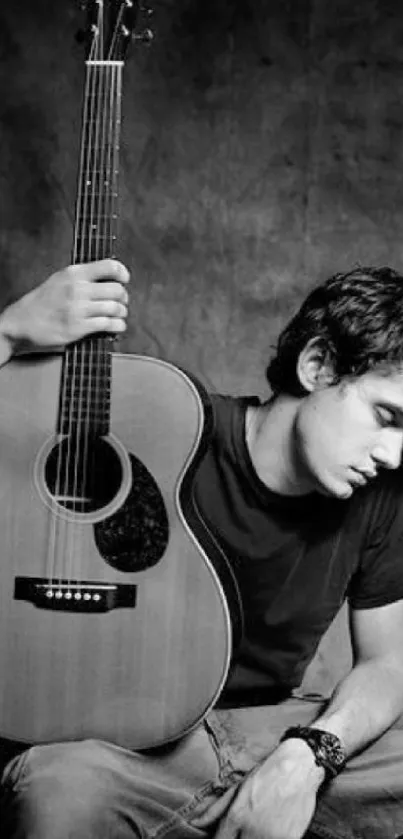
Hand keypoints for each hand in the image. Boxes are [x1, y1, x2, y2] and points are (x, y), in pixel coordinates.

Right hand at [0, 259, 129, 355]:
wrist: (21, 323)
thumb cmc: (42, 303)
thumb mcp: (60, 280)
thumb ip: (82, 277)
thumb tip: (108, 278)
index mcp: (74, 273)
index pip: (109, 267)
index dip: (122, 273)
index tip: (125, 279)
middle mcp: (77, 289)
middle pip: (117, 290)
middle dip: (124, 298)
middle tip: (122, 302)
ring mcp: (78, 308)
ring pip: (115, 308)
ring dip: (122, 313)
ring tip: (119, 315)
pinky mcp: (78, 327)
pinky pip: (108, 324)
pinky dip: (117, 326)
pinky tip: (116, 326)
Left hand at [192, 740, 324, 838]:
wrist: (300, 766)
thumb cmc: (267, 773)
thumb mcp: (238, 787)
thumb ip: (215, 809)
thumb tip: (194, 822)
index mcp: (237, 816)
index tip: (225, 837)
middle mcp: (253, 829)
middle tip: (244, 830)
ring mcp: (273, 837)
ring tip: (260, 826)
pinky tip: (274, 828)